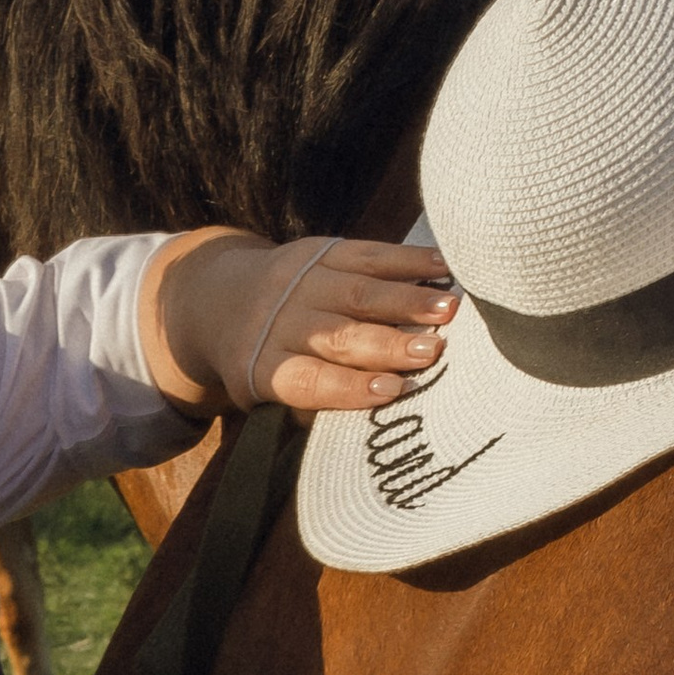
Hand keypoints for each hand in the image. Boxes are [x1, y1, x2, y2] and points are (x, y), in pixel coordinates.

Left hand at [143, 229, 458, 418]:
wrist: (225, 300)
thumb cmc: (263, 366)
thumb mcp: (268, 397)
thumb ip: (311, 411)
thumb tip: (371, 425)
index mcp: (267, 367)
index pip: (312, 379)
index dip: (351, 385)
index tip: (393, 389)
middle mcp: (284, 321)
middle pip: (341, 333)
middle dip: (389, 342)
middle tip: (433, 351)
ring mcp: (304, 281)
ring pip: (359, 290)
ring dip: (408, 299)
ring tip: (449, 308)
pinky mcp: (322, 250)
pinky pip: (368, 252)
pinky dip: (407, 259)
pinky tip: (443, 266)